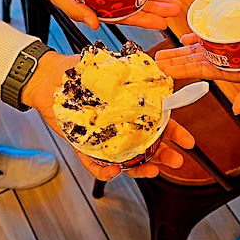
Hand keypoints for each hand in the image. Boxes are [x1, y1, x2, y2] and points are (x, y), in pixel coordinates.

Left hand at [22, 51, 194, 180]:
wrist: (51, 77)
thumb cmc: (82, 72)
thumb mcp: (114, 68)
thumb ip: (136, 73)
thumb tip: (162, 73)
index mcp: (132, 109)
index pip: (159, 124)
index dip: (175, 133)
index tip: (188, 141)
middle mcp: (121, 126)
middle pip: (148, 146)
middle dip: (165, 155)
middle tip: (177, 160)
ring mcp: (104, 138)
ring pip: (126, 160)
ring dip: (141, 168)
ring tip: (153, 170)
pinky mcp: (84, 145)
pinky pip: (95, 164)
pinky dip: (104, 171)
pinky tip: (114, 170)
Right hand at [34, 0, 181, 30]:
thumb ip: (76, 11)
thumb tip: (95, 25)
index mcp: (98, 10)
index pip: (126, 19)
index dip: (144, 21)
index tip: (162, 23)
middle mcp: (109, 1)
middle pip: (138, 7)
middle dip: (158, 8)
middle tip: (176, 9)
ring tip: (174, 0)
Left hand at [156, 33, 239, 81]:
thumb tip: (238, 110)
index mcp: (227, 69)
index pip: (199, 70)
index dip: (181, 70)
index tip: (165, 71)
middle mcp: (223, 58)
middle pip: (192, 60)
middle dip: (174, 61)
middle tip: (156, 61)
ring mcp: (224, 46)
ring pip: (197, 49)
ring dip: (180, 50)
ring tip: (163, 53)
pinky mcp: (228, 33)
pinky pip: (208, 35)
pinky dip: (197, 35)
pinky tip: (186, 37)